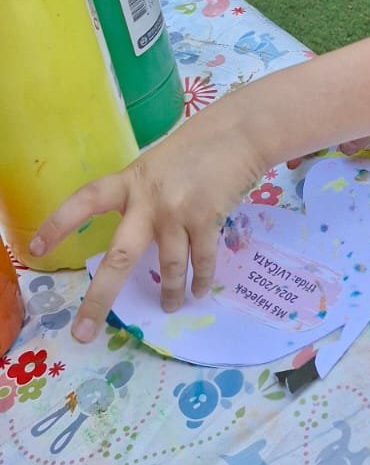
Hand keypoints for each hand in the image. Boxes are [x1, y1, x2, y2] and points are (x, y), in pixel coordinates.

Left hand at [30, 111, 266, 341]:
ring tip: (170, 306)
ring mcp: (179, 211)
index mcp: (130, 181)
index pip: (86, 201)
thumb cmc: (197, 146)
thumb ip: (141, 195)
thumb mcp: (156, 164)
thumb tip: (136, 231)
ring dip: (169, 293)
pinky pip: (200, 260)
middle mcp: (149, 200)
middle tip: (83, 332)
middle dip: (100, 298)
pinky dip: (199, 280)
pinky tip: (198, 289)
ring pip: (168, 267)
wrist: (240, 133)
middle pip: (120, 257)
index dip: (59, 223)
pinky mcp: (208, 219)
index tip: (35, 247)